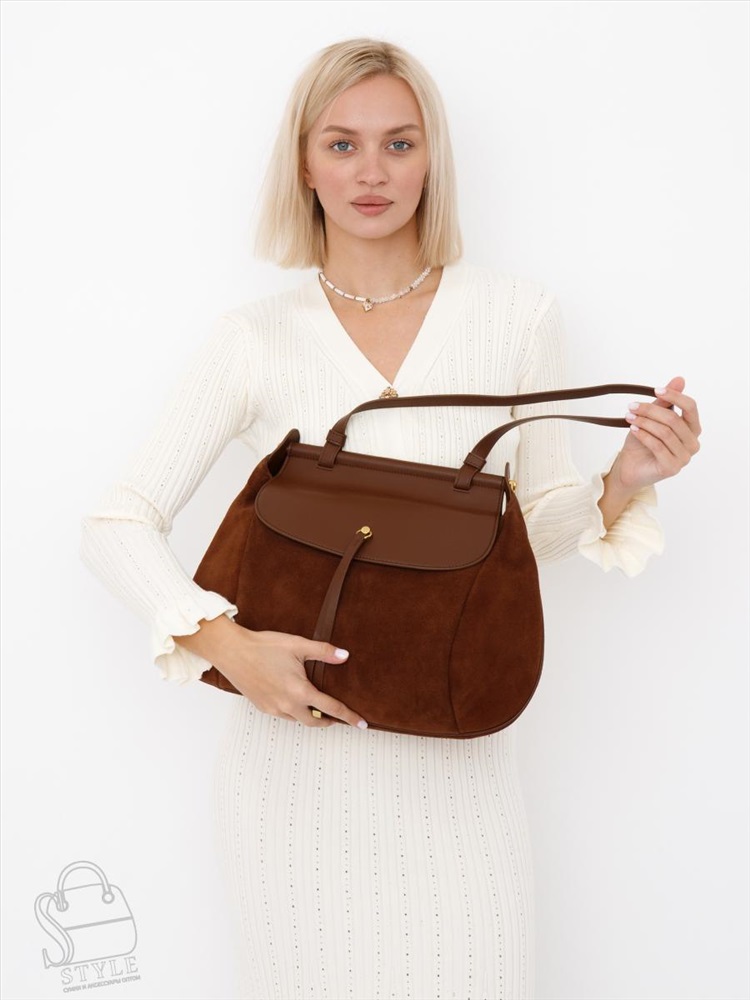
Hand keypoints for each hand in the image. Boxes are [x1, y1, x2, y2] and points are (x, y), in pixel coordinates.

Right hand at [176, 616, 367, 729]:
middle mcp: (288, 705)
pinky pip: (284, 716)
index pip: (331, 709)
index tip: (362, 724)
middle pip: (315, 722)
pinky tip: (295, 701)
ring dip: (310, 717)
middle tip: (339, 718)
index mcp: (300, 691)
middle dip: (329, 722)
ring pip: (298, 720)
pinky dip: (294, 712)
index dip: (349, 717)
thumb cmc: (264, 646)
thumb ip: (323, 652)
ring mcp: (274, 708)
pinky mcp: (263, 707)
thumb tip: (344, 656)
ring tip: (318, 709)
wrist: (233, 651)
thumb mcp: (298, 645)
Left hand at [612, 376, 701, 491]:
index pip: (691, 407)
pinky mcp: (672, 468)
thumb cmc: (643, 441)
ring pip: (665, 433)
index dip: (674, 396)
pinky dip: (644, 435)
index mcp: (692, 428)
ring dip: (644, 422)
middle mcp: (693, 443)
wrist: (630, 466)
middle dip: (650, 410)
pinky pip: (658, 446)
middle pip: (674, 419)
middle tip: (632, 406)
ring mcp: (684, 458)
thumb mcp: (652, 418)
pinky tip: (633, 430)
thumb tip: (680, 379)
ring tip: (629, 417)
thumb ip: (665, 402)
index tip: (656, 390)